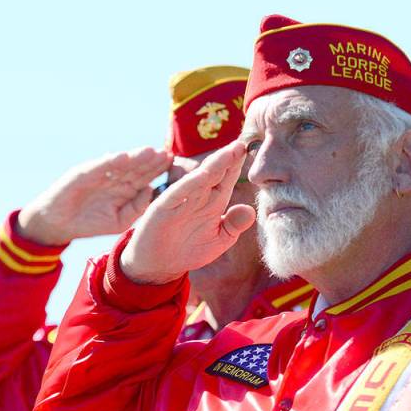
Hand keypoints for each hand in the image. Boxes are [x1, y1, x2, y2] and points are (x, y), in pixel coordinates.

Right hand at [16, 147, 171, 245]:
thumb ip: (137, 208)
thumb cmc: (90, 223)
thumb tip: (152, 191)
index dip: (159, 171)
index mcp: (124, 188)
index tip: (175, 166)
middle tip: (168, 154)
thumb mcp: (119, 220)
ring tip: (151, 151)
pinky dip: (111, 161)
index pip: (145, 177)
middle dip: (151, 161)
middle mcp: (114, 177)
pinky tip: (124, 157)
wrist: (58, 224)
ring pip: (121, 164)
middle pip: (136, 167)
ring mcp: (99, 173)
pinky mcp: (83, 173)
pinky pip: (99, 166)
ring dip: (136, 157)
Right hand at [120, 140, 255, 283]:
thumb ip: (234, 225)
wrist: (159, 266)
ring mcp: (180, 199)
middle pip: (215, 173)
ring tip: (229, 152)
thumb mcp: (219, 240)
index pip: (227, 178)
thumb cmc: (189, 250)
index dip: (237, 165)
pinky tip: (203, 175)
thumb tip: (250, 210)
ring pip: (200, 178)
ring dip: (214, 165)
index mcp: (213, 201)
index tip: (250, 151)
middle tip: (242, 144)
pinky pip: (178, 193)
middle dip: (228, 158)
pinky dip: (190, 184)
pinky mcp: (164, 207)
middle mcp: (198, 196)